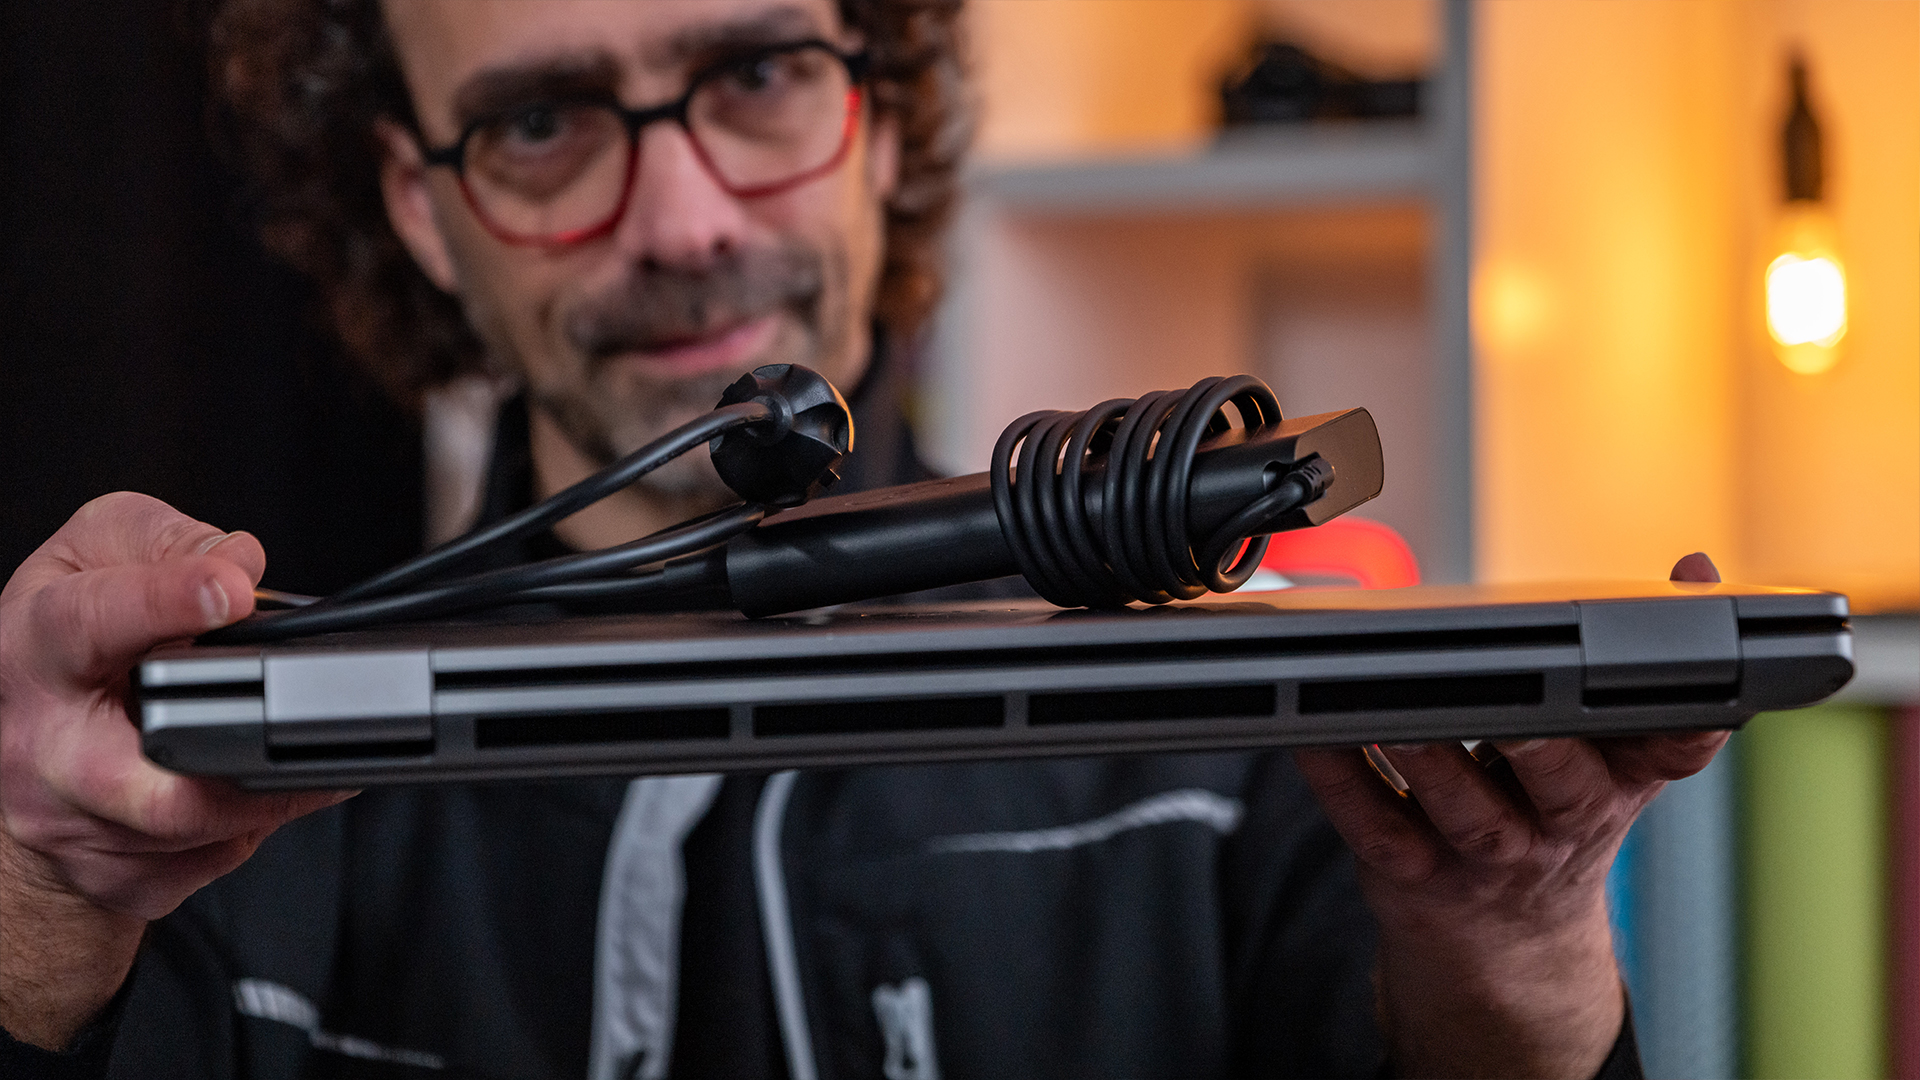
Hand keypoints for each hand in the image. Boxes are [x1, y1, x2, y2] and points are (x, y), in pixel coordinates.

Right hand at [0, 493, 350, 1048]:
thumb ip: (164, 540)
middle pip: (144, 768)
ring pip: (201, 824)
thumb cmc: (64, 648)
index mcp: (35, 648)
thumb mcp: (92, 556)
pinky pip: (216, 857)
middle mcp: (46, 744)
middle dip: (227, 748)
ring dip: (272, 783)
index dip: (168, 601)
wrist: (21, 759)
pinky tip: (257, 782)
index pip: (92, 621)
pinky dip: (259, 821)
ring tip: (301, 739)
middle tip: (290, 714)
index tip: (235, 589)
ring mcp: (77, 821)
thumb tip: (238, 560)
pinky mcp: (118, 877)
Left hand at [1293, 553, 1728, 1078]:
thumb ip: (1643, 667)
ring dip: (1432, 757)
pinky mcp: (1412, 873)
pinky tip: (1314, 733)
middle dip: (1541, 736)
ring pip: (1465, 809)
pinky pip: (1373, 823)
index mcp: (1621, 781)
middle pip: (1564, 783)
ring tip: (1398, 706)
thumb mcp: (1615, 758)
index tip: (1666, 669)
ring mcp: (1486, 856)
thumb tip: (1693, 572)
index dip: (1686, 717)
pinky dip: (1341, 778)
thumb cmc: (1552, 820)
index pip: (1676, 750)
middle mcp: (1562, 824)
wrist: (1507, 950)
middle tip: (1509, 683)